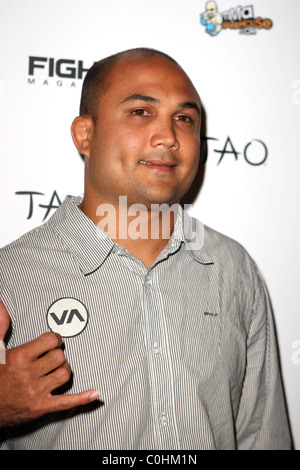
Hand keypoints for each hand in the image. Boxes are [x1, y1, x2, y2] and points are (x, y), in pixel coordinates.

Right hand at [0, 301, 99, 426]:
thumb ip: (0, 326)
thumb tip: (1, 305)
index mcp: (19, 357)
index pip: (50, 341)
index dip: (55, 339)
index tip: (54, 341)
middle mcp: (28, 374)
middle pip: (59, 357)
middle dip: (58, 355)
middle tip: (52, 357)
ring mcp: (35, 392)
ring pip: (65, 375)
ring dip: (64, 370)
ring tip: (56, 370)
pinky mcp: (40, 407)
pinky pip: (66, 402)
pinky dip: (82, 398)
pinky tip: (94, 394)